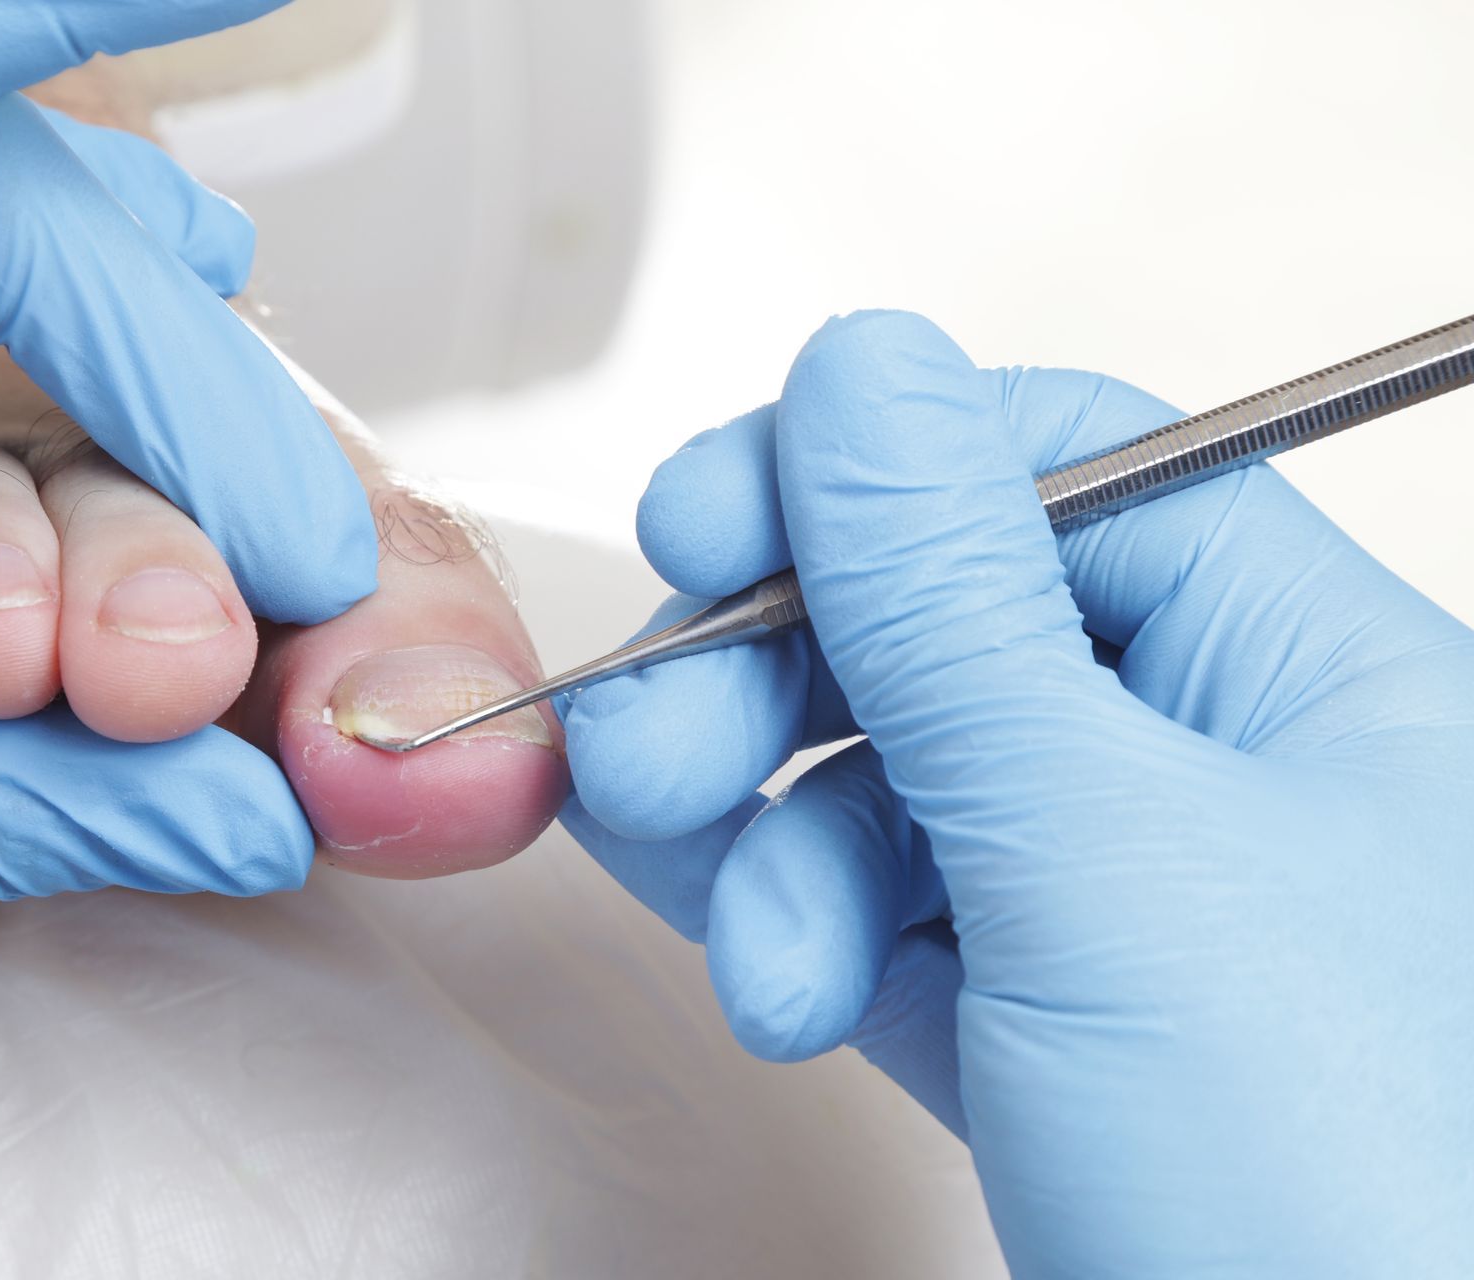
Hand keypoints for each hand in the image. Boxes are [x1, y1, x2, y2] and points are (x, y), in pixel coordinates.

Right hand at [561, 311, 1473, 1272]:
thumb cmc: (1342, 1201)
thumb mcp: (1108, 862)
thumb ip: (954, 605)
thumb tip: (861, 364)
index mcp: (1303, 670)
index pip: (1053, 466)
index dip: (860, 471)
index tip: (697, 522)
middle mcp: (1210, 766)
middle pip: (930, 626)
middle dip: (768, 687)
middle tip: (654, 757)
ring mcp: (1113, 904)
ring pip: (880, 780)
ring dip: (772, 849)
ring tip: (757, 967)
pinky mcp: (1036, 1026)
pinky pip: (875, 912)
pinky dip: (788, 922)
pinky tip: (741, 956)